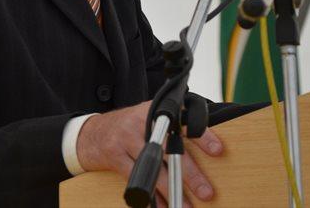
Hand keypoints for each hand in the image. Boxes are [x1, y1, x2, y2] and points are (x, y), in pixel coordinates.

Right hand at [76, 101, 223, 206]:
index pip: (184, 121)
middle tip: (207, 192)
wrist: (91, 134)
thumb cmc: (129, 128)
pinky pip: (136, 179)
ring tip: (185, 206)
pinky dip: (150, 197)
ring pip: (154, 167)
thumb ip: (173, 127)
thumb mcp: (150, 118)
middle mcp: (143, 121)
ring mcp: (127, 138)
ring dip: (171, 190)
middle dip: (190, 174)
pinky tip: (161, 207)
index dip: (202, 136)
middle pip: (171, 148)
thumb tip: (208, 145)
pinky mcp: (115, 155)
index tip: (218, 151)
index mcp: (157, 111)